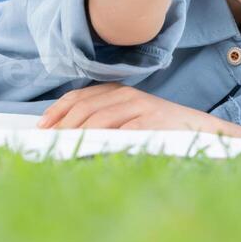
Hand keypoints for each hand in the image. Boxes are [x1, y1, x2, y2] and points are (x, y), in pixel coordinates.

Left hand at [38, 84, 217, 130]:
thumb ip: (101, 120)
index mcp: (117, 91)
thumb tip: (66, 134)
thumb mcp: (127, 117)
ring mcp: (140, 107)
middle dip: (64, 126)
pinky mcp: (152, 123)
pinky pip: (122, 132)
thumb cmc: (158, 127)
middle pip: (85, 108)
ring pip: (100, 119)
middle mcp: (127, 95)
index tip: (42, 126)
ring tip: (63, 148)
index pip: (78, 97)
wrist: (198, 129)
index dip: (57, 111)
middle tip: (49, 142)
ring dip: (78, 135)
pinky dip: (103, 141)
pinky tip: (91, 150)